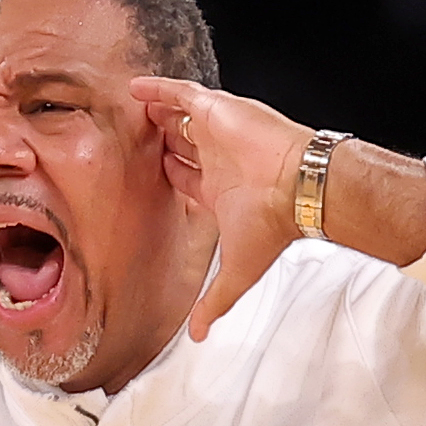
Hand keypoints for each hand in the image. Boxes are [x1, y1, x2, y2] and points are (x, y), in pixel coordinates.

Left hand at [128, 76, 312, 340]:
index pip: (186, 178)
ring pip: (178, 119)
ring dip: (156, 115)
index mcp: (220, 190)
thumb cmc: (271, 225)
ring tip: (130, 109)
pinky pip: (180, 93)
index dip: (167, 174)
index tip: (146, 173)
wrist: (295, 188)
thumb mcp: (235, 272)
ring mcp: (217, 133)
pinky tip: (134, 88)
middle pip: (180, 146)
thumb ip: (214, 302)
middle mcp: (218, 159)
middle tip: (130, 137)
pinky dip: (157, 90)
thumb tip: (198, 338)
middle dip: (158, 141)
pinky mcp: (216, 110)